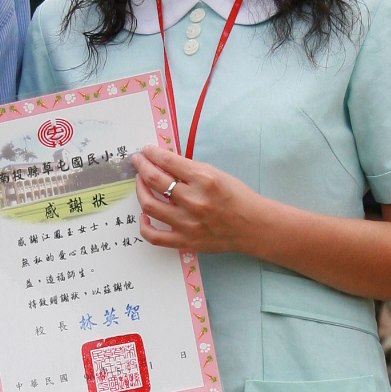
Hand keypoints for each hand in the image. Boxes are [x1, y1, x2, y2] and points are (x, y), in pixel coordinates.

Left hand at [133, 145, 257, 251]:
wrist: (252, 226)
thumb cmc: (236, 197)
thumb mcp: (216, 173)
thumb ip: (190, 169)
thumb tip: (164, 162)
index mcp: (203, 178)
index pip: (167, 161)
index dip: (152, 153)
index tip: (146, 151)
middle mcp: (193, 200)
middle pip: (154, 180)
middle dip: (141, 166)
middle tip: (138, 161)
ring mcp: (187, 223)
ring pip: (149, 205)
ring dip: (140, 190)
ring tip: (140, 182)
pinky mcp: (185, 240)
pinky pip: (154, 236)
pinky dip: (144, 225)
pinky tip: (143, 215)